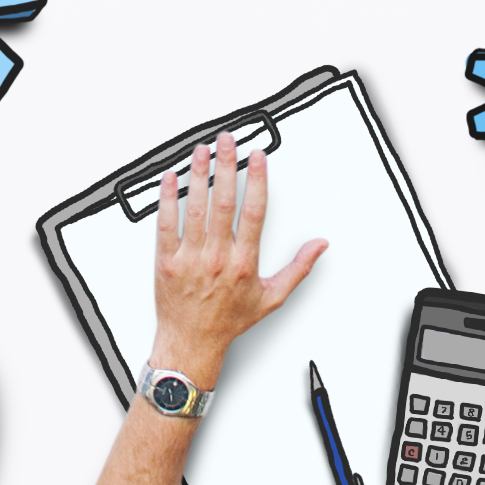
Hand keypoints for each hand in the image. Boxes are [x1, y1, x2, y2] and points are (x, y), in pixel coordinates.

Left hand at [145, 125, 327, 386]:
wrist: (192, 343)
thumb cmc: (228, 321)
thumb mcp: (271, 298)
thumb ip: (298, 268)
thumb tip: (319, 246)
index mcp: (243, 263)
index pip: (253, 212)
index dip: (256, 180)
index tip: (256, 158)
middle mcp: (217, 257)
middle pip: (223, 202)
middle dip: (226, 166)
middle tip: (226, 141)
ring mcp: (190, 258)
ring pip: (194, 207)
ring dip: (198, 175)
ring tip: (201, 151)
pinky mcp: (166, 261)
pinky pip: (165, 224)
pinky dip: (166, 199)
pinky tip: (170, 178)